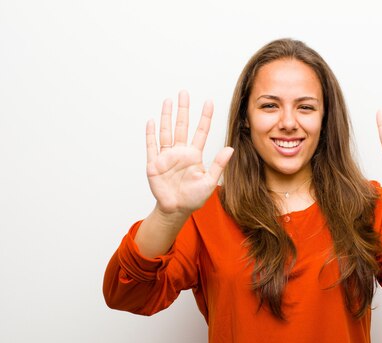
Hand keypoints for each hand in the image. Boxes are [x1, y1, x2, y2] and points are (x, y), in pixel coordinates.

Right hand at [146, 91, 233, 215]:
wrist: (176, 210)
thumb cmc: (193, 198)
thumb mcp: (209, 182)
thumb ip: (218, 165)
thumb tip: (230, 149)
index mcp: (194, 155)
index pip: (201, 132)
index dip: (205, 117)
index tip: (209, 102)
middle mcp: (180, 153)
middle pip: (182, 126)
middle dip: (183, 109)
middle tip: (184, 93)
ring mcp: (167, 157)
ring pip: (166, 131)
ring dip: (167, 116)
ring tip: (168, 101)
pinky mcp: (154, 164)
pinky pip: (152, 146)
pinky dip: (151, 134)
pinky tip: (152, 121)